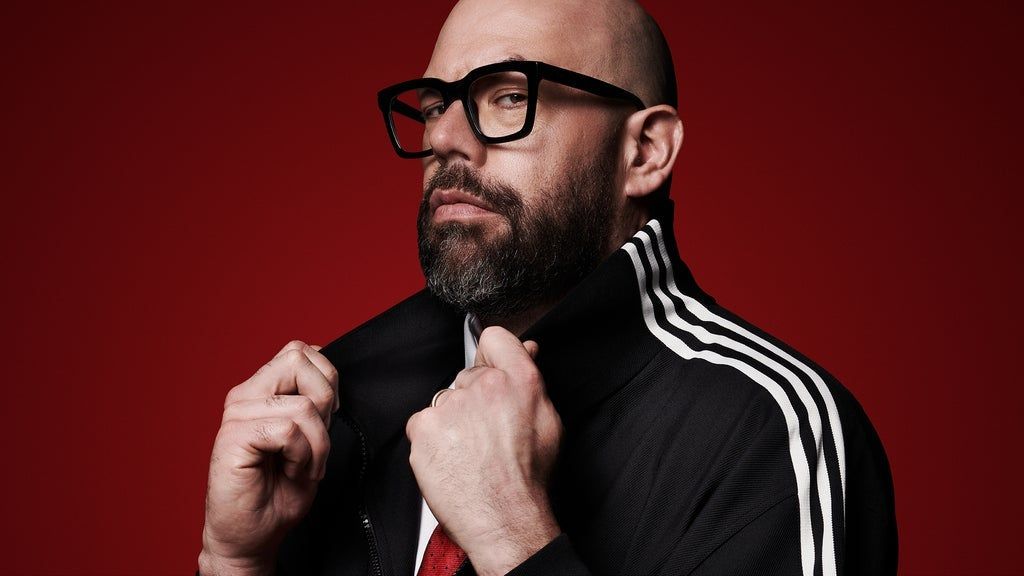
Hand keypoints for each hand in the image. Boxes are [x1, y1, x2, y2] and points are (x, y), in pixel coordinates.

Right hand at [199, 341, 337, 575]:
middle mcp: (246, 396)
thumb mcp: (310, 437)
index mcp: (261, 391)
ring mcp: (237, 415)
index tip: (325, 420)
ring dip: (318, 443)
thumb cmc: (277, 492)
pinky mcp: (233, 437)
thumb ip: (313, 401)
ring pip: (304, 404)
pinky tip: (291, 471)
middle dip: (326, 402)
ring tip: (303, 465)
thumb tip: (328, 371)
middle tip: (316, 441)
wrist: (249, 537)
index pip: (301, 352)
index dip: (327, 382)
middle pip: (300, 360)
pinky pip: (289, 430)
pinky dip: (303, 456)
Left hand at [406, 326, 562, 575]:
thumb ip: (531, 379)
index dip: (492, 354)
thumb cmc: (527, 479)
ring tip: (469, 453)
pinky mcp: (424, 426)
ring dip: (452, 421)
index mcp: (519, 381)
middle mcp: (485, 386)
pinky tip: (451, 459)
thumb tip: (526, 350)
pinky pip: (422, 423)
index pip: (495, 338)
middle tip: (485, 434)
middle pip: (468, 375)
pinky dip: (432, 440)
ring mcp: (451, 405)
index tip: (490, 369)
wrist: (505, 518)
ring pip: (445, 402)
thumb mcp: (548, 422)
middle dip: (473, 399)